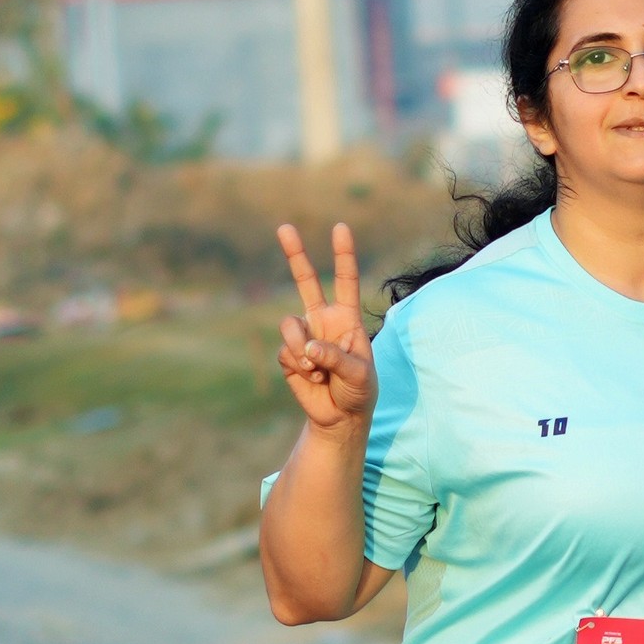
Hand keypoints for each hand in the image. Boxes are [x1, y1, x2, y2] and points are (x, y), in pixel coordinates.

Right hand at [274, 221, 375, 436]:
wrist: (341, 417)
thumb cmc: (359, 391)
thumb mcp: (359, 375)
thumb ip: (336, 358)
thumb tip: (309, 348)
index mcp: (347, 318)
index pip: (346, 280)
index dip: (343, 254)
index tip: (341, 228)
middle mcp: (323, 320)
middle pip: (306, 281)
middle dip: (295, 254)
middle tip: (284, 227)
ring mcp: (304, 335)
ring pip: (290, 325)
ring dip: (302, 349)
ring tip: (317, 370)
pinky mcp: (290, 354)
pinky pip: (286, 351)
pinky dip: (299, 366)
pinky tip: (312, 378)